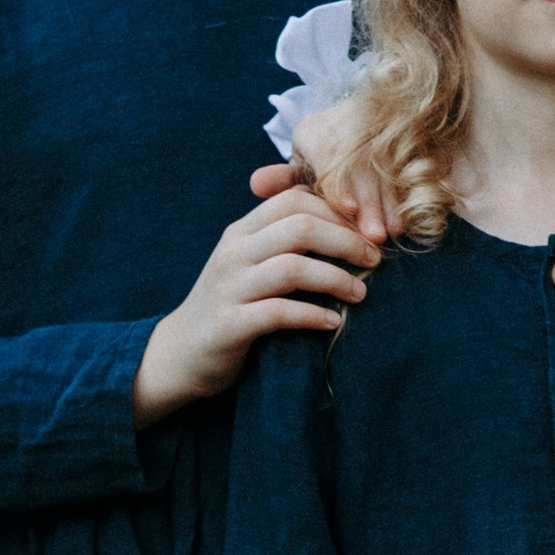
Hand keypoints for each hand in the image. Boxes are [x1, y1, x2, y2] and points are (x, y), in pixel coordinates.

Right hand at [133, 189, 380, 421]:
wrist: (180, 354)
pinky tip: (333, 322)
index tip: (367, 233)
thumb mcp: (252, 265)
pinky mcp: (228, 326)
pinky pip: (277, 313)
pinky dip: (311, 315)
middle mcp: (233, 253)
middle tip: (375, 260)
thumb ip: (284, 242)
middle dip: (346, 241)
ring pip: (291, 267)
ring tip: (361, 293)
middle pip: (299, 227)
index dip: (338, 212)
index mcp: (241, 232)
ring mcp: (228, 288)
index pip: (294, 200)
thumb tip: (345, 223)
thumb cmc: (231, 307)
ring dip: (335, 279)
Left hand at [250, 113, 392, 247]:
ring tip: (391, 233)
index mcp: (316, 129)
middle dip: (369, 200)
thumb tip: (256, 184)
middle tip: (372, 235)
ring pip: (386, 166)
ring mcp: (378, 130)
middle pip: (362, 162)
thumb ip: (282, 179)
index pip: (330, 153)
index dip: (341, 182)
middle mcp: (349, 124)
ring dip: (389, 202)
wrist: (357, 125)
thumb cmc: (322, 157)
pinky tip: (404, 221)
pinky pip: (405, 168)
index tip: (348, 209)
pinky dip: (403, 196)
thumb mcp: (299, 165)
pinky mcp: (401, 142)